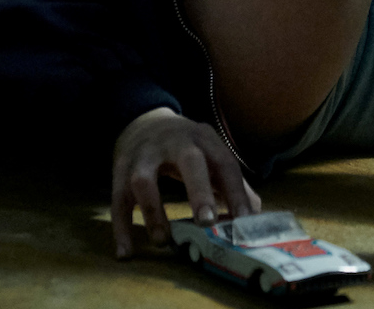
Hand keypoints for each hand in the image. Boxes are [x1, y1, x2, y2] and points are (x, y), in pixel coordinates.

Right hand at [110, 106, 259, 258]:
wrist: (144, 121)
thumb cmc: (185, 147)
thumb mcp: (210, 155)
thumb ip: (231, 184)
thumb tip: (255, 216)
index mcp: (204, 139)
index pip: (225, 164)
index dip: (237, 192)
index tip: (245, 222)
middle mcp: (175, 142)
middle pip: (188, 161)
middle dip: (199, 190)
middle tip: (206, 222)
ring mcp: (144, 154)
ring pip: (143, 179)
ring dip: (153, 210)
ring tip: (162, 241)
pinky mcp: (120, 168)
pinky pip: (118, 198)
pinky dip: (121, 227)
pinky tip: (126, 251)